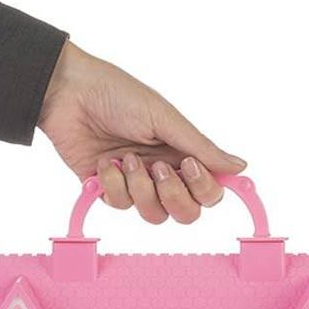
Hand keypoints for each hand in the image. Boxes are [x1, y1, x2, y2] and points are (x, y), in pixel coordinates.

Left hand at [37, 41, 246, 223]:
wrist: (67, 93)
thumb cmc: (117, 94)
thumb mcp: (164, 118)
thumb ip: (202, 147)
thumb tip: (241, 167)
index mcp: (182, 153)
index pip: (208, 191)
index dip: (204, 188)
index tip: (189, 166)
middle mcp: (163, 172)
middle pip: (185, 213)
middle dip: (174, 196)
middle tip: (157, 168)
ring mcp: (135, 183)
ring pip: (153, 215)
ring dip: (140, 188)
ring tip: (125, 158)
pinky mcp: (106, 189)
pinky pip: (120, 205)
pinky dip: (112, 184)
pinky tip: (102, 161)